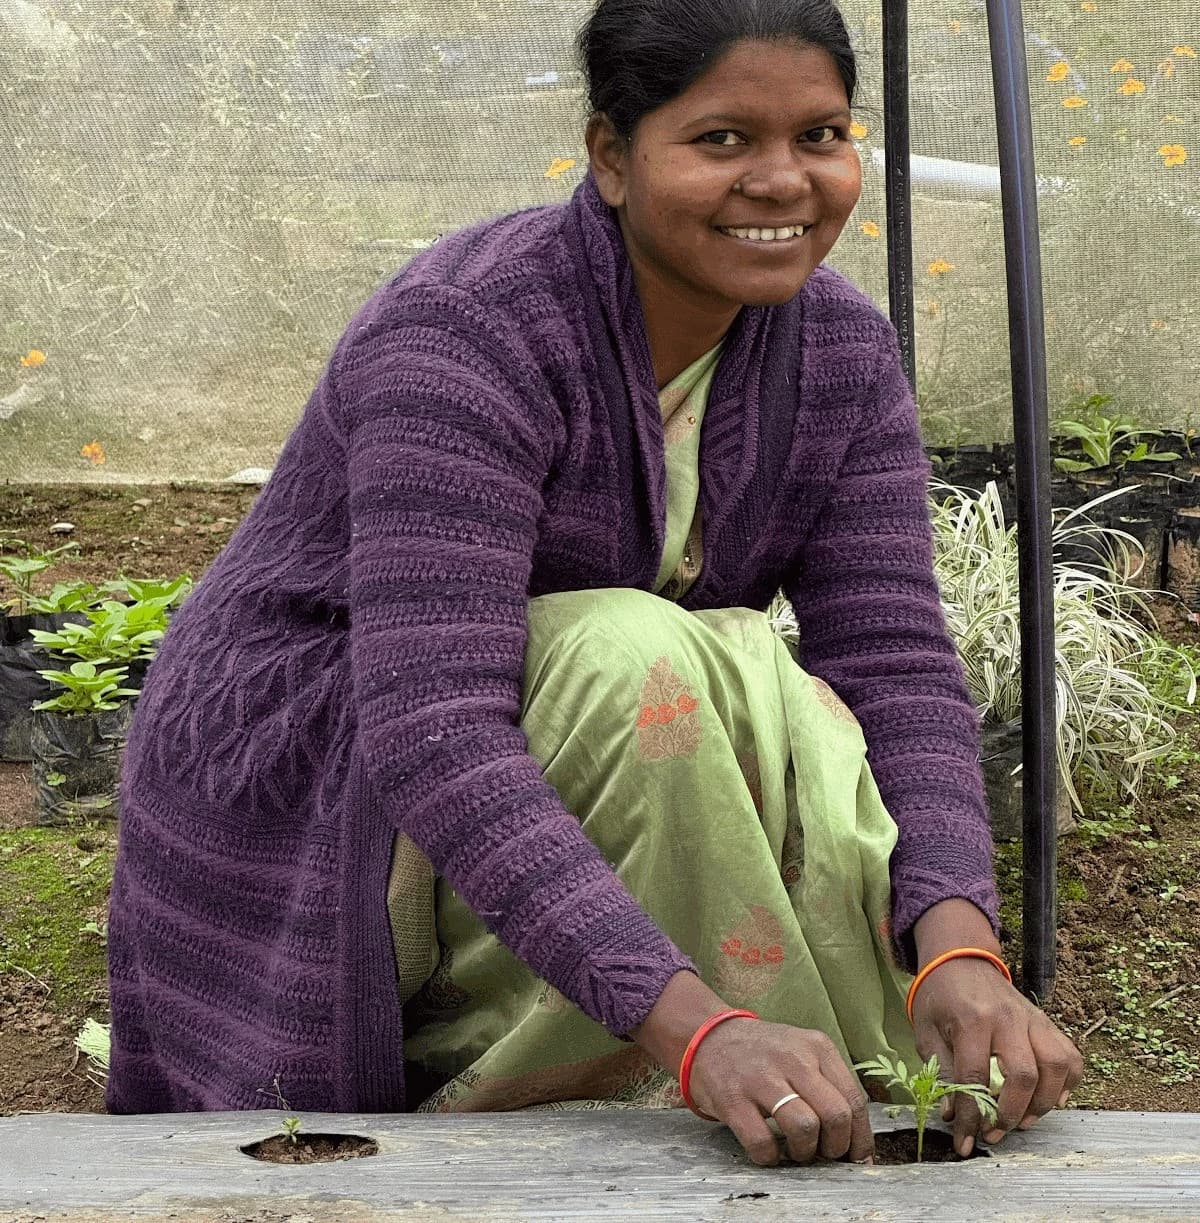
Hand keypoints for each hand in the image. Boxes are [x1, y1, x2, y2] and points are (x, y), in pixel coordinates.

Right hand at [686, 1016, 874, 1165]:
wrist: (710, 1035)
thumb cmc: (764, 1053)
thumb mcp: (802, 1051)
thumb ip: (828, 1084)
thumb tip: (855, 1139)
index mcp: (816, 1047)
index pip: (854, 1100)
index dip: (859, 1138)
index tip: (856, 1157)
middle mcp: (792, 1058)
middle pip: (836, 1115)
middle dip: (835, 1147)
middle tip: (824, 1153)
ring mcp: (761, 1078)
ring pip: (805, 1128)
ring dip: (805, 1152)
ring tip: (796, 1150)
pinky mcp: (733, 1099)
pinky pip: (763, 1143)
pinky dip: (770, 1157)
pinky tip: (768, 1149)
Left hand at [911, 958, 1083, 1155]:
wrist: (960, 959)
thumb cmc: (940, 996)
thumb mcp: (926, 1031)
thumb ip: (940, 1072)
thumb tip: (952, 1116)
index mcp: (972, 1020)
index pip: (975, 1078)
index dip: (970, 1117)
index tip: (965, 1143)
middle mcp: (1008, 1019)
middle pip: (1023, 1076)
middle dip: (1010, 1115)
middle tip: (994, 1133)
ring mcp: (1032, 1019)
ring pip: (1055, 1068)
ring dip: (1042, 1104)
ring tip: (1021, 1121)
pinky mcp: (1046, 1022)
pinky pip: (1070, 1057)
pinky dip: (1066, 1084)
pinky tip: (1050, 1100)